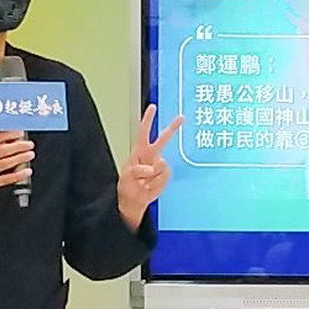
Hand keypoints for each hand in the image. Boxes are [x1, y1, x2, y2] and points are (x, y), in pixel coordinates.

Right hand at [0, 131, 33, 206]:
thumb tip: (7, 139)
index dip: (9, 134)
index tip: (19, 133)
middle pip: (3, 150)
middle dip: (19, 146)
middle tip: (29, 144)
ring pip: (6, 163)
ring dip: (21, 158)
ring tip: (30, 154)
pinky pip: (8, 178)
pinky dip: (19, 174)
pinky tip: (26, 171)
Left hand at [118, 105, 183, 229]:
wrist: (134, 201)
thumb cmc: (127, 186)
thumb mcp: (127, 176)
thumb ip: (139, 169)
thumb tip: (154, 167)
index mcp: (139, 152)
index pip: (143, 132)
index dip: (148, 120)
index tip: (153, 107)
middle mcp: (150, 156)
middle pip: (163, 139)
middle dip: (172, 128)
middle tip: (181, 117)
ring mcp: (159, 166)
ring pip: (162, 165)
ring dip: (152, 176)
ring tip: (144, 183)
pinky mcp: (164, 176)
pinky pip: (165, 176)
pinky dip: (157, 183)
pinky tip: (150, 186)